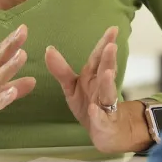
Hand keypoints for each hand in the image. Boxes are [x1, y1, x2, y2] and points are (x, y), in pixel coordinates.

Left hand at [46, 27, 150, 153]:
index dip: (105, 43)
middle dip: (109, 59)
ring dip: (107, 83)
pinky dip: (98, 115)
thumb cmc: (89, 104)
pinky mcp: (104, 124)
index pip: (99, 58)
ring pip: (108, 93)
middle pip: (106, 71)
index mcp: (94, 77)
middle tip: (111, 45)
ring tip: (106, 73)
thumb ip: (60, 69)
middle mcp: (102, 88)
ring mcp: (105, 107)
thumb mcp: (71, 86)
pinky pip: (101, 120)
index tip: (113, 28)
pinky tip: (93, 110)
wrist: (106, 133)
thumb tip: (48, 48)